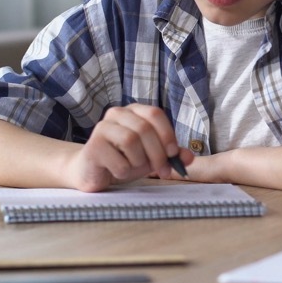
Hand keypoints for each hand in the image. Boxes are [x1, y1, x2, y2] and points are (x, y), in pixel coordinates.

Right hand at [63, 103, 194, 191]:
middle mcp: (116, 113)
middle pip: (144, 129)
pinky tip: (118, 171)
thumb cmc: (125, 159)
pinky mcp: (93, 147)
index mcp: (133, 110)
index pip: (155, 114)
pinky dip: (125, 171)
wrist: (93, 172)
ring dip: (139, 161)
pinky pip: (119, 161)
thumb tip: (189, 157)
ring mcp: (102, 128)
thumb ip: (171, 154)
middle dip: (158, 154)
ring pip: (131, 141)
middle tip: (164, 171)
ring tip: (134, 167)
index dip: (167, 134)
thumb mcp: (152, 156)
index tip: (174, 154)